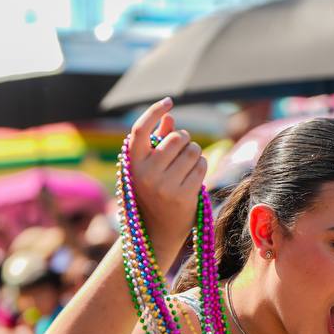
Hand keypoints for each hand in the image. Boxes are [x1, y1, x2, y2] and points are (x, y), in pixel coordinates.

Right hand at [126, 98, 207, 262]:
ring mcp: (164, 185)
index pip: (140, 130)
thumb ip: (157, 141)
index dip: (154, 111)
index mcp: (133, 163)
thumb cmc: (152, 192)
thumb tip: (169, 117)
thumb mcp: (148, 167)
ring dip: (194, 153)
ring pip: (192, 150)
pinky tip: (193, 176)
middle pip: (177, 137)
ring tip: (186, 166)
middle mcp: (146, 173)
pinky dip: (201, 166)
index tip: (169, 102)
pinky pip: (201, 165)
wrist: (157, 231)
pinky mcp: (183, 195)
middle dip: (184, 139)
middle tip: (181, 151)